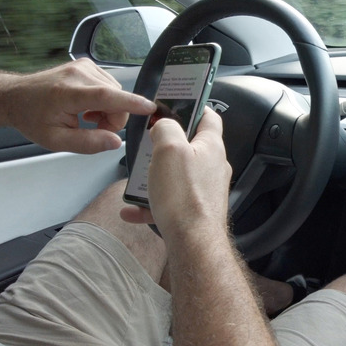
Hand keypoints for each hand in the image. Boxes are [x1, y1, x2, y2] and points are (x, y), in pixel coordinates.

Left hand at [0, 58, 155, 153]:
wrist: (17, 97)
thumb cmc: (33, 117)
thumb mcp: (56, 141)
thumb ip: (88, 143)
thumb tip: (115, 141)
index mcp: (67, 93)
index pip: (106, 96)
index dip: (131, 103)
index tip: (150, 109)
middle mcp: (77, 74)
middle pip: (116, 98)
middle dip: (113, 118)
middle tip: (95, 128)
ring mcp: (83, 67)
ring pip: (116, 93)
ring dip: (110, 109)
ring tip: (89, 117)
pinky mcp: (88, 65)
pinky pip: (111, 86)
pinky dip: (106, 100)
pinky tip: (89, 106)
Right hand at [121, 108, 232, 240]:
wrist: (193, 242)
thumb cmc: (184, 195)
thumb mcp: (169, 149)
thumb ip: (166, 129)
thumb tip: (165, 123)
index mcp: (211, 147)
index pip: (209, 117)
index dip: (194, 107)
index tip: (177, 103)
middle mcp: (213, 167)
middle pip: (190, 147)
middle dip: (167, 145)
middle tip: (148, 144)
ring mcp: (206, 190)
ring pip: (178, 176)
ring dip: (155, 176)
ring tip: (137, 179)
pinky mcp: (197, 210)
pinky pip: (170, 202)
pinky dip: (151, 204)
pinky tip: (131, 210)